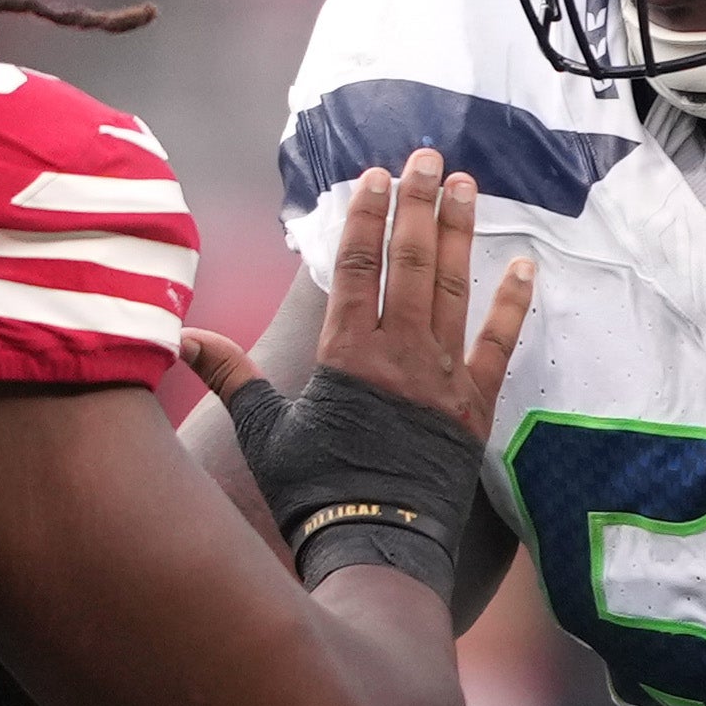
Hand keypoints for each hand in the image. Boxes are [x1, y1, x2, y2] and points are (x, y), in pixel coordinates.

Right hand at [178, 149, 535, 597]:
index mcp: (346, 354)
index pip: (355, 266)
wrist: (375, 548)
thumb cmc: (314, 493)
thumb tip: (181, 336)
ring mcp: (442, 378)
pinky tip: (524, 264)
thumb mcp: (265, 432)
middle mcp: (399, 355)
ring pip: (453, 289)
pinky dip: (512, 303)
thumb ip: (232, 377)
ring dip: (459, 232)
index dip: (364, 217)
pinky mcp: (475, 408)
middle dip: (417, 204)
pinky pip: (499, 344)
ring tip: (465, 184)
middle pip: (410, 262)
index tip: (372, 176)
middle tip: (426, 157)